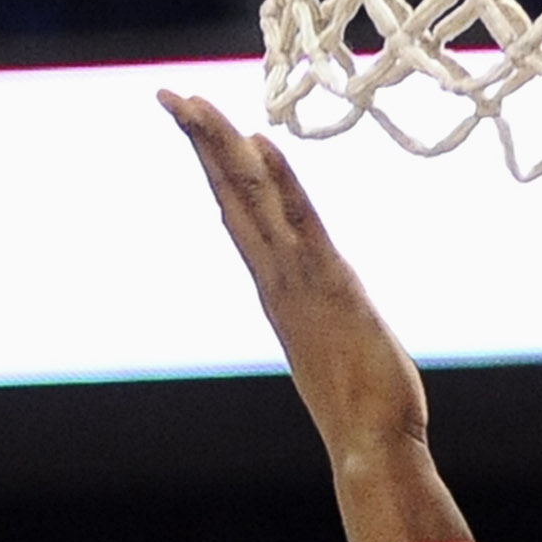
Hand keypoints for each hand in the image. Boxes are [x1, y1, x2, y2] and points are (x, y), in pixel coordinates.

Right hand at [161, 91, 424, 465]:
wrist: (370, 446)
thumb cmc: (363, 410)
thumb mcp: (336, 350)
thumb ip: (324, 321)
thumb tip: (327, 312)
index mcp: (278, 292)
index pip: (239, 217)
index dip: (218, 170)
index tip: (197, 127)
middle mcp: (276, 282)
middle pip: (230, 197)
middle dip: (202, 144)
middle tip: (170, 95)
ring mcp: (297, 282)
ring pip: (251, 201)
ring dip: (223, 149)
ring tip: (194, 103)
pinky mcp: (330, 286)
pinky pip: (299, 222)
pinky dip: (279, 181)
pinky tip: (260, 143)